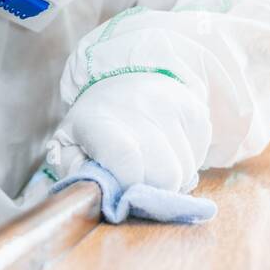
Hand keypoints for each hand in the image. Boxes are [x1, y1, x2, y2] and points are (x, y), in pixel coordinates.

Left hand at [53, 72, 210, 192]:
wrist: (124, 74)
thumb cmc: (96, 119)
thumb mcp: (69, 143)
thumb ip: (75, 173)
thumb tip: (97, 194)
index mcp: (103, 121)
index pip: (126, 161)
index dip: (129, 186)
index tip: (123, 190)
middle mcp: (144, 111)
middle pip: (165, 176)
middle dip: (153, 188)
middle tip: (138, 179)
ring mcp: (174, 110)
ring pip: (185, 172)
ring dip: (170, 177)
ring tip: (151, 160)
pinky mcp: (196, 113)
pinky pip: (199, 158)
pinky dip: (184, 163)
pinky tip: (166, 148)